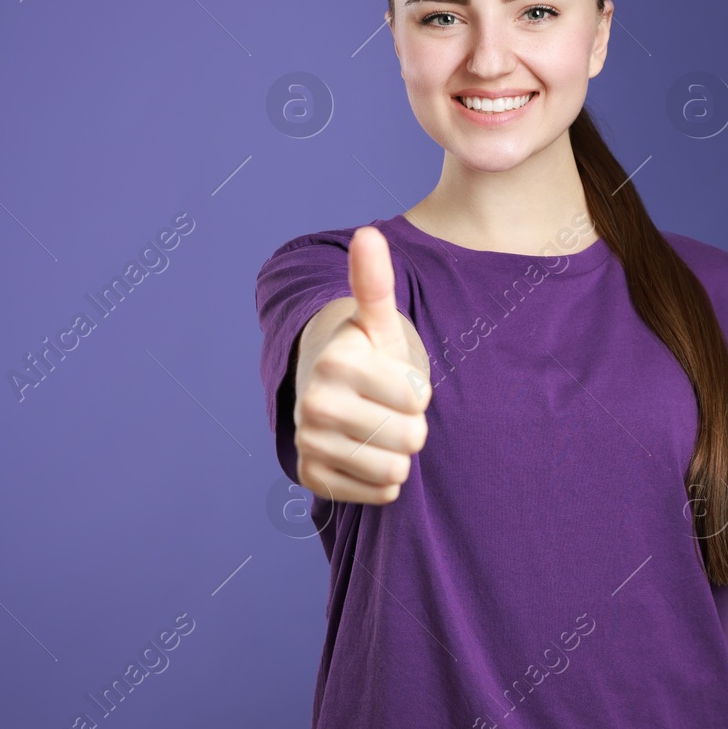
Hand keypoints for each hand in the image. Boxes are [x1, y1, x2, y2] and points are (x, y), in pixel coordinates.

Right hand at [293, 226, 430, 504]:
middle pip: (410, 438)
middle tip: (388, 407)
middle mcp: (314, 405)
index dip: (417, 389)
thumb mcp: (377, 320)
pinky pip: (379, 494)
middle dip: (411, 424)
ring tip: (379, 429)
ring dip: (398, 452)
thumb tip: (368, 234)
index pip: (418, 399)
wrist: (330, 393)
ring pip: (395, 470)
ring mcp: (310, 444)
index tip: (395, 378)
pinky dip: (382, 479)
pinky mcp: (312, 478)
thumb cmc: (367, 357)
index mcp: (337, 363)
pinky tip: (367, 453)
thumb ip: (375, 281)